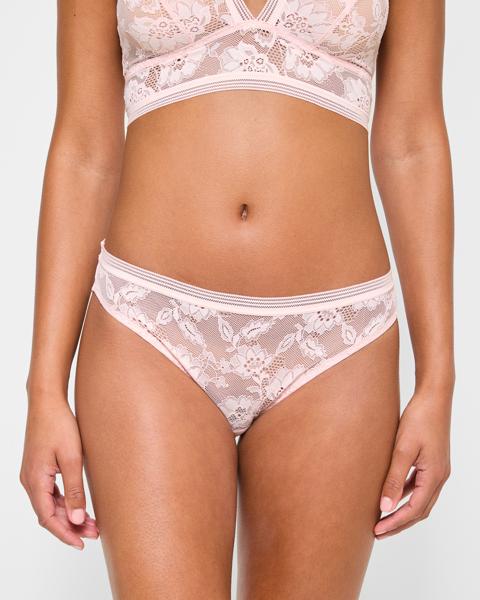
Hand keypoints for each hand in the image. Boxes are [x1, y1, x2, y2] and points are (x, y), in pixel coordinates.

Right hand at [20, 394, 98, 549]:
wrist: (47, 402)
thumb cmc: (59, 425)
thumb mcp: (72, 459)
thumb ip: (74, 490)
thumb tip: (76, 520)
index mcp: (35, 481)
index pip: (48, 518)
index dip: (65, 534)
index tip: (82, 544)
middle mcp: (29, 481)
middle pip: (49, 513)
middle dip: (70, 526)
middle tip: (95, 533)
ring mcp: (33, 474)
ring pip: (50, 504)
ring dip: (68, 515)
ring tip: (92, 523)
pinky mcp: (39, 468)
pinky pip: (49, 493)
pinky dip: (64, 502)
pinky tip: (79, 505)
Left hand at [374, 390, 451, 538]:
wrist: (433, 397)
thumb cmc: (419, 419)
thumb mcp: (402, 449)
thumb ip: (393, 478)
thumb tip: (385, 507)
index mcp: (434, 476)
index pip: (414, 510)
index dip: (396, 523)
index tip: (377, 531)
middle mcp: (439, 476)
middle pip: (420, 510)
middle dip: (399, 522)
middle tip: (378, 531)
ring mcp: (437, 469)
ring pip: (420, 499)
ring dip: (403, 510)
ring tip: (382, 517)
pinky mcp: (432, 461)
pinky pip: (419, 485)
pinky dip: (406, 494)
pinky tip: (391, 493)